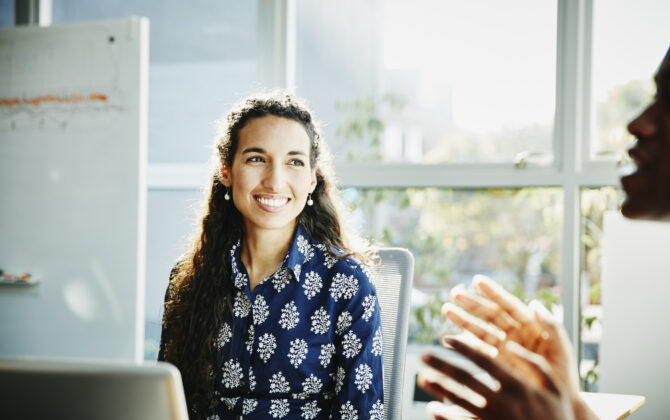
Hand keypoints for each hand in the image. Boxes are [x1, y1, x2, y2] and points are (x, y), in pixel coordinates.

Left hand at [418, 337, 574, 419]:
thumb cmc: (557, 414)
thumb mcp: (556, 387)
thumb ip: (535, 364)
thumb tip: (511, 345)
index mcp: (518, 385)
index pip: (484, 360)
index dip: (463, 348)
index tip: (445, 338)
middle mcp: (504, 402)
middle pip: (466, 379)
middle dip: (442, 365)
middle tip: (423, 355)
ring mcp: (495, 419)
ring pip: (461, 401)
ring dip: (439, 388)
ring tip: (423, 378)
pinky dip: (447, 416)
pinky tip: (433, 409)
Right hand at [445, 275, 597, 419]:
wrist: (558, 402)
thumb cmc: (563, 375)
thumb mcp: (562, 349)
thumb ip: (551, 326)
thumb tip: (535, 304)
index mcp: (531, 325)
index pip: (510, 305)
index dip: (494, 293)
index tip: (477, 281)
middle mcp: (515, 332)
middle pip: (491, 314)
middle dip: (473, 304)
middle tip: (455, 293)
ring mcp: (504, 346)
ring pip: (481, 329)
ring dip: (463, 319)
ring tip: (446, 309)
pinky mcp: (496, 361)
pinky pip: (478, 349)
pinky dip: (464, 343)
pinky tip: (450, 337)